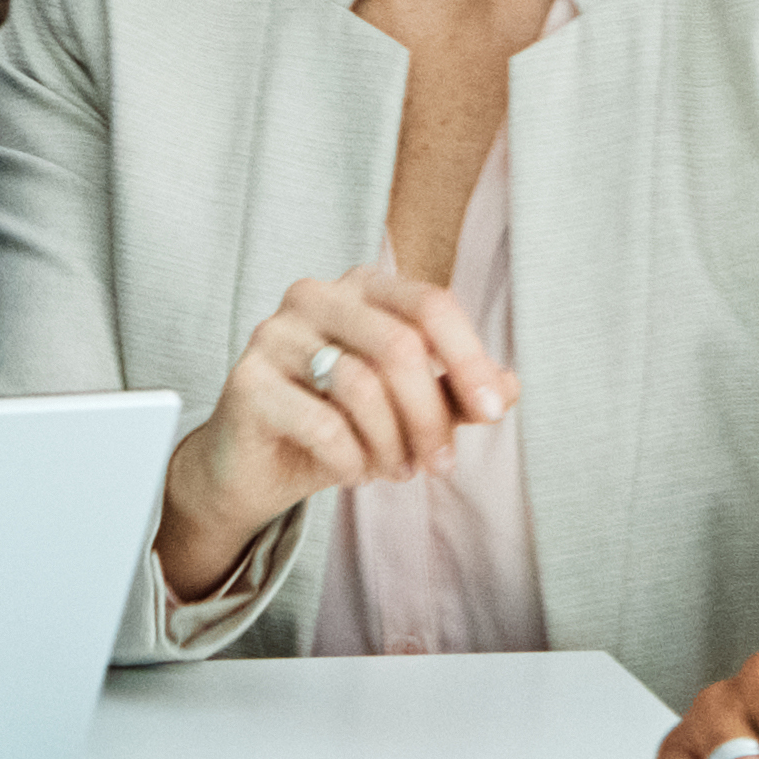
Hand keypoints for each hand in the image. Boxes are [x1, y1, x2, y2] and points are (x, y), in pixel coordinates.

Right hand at [161, 264, 510, 592]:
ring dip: (391, 444)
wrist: (255, 467)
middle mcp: (315, 296)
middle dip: (430, 417)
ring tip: (393, 470)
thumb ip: (453, 394)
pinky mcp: (247, 380)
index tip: (493, 412)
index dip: (470, 359)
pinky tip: (350, 471)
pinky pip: (322, 424)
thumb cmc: (337, 426)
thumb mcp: (406, 412)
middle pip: (399, 345)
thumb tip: (511, 387)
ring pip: (361, 385)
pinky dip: (350, 460)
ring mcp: (274, 333)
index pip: (430, 304)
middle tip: (439, 466)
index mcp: (361, 287)